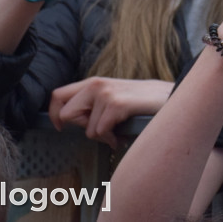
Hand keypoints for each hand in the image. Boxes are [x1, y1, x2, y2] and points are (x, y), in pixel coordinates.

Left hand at [49, 77, 172, 148]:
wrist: (169, 97)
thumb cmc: (140, 102)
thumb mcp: (112, 97)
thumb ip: (91, 104)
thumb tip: (71, 121)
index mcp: (93, 83)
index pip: (57, 95)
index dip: (53, 114)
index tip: (60, 127)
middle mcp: (96, 85)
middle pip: (66, 114)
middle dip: (82, 127)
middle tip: (101, 127)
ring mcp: (105, 94)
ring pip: (87, 129)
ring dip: (102, 136)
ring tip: (118, 130)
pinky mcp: (116, 104)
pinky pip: (101, 132)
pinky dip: (112, 138)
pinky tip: (123, 133)